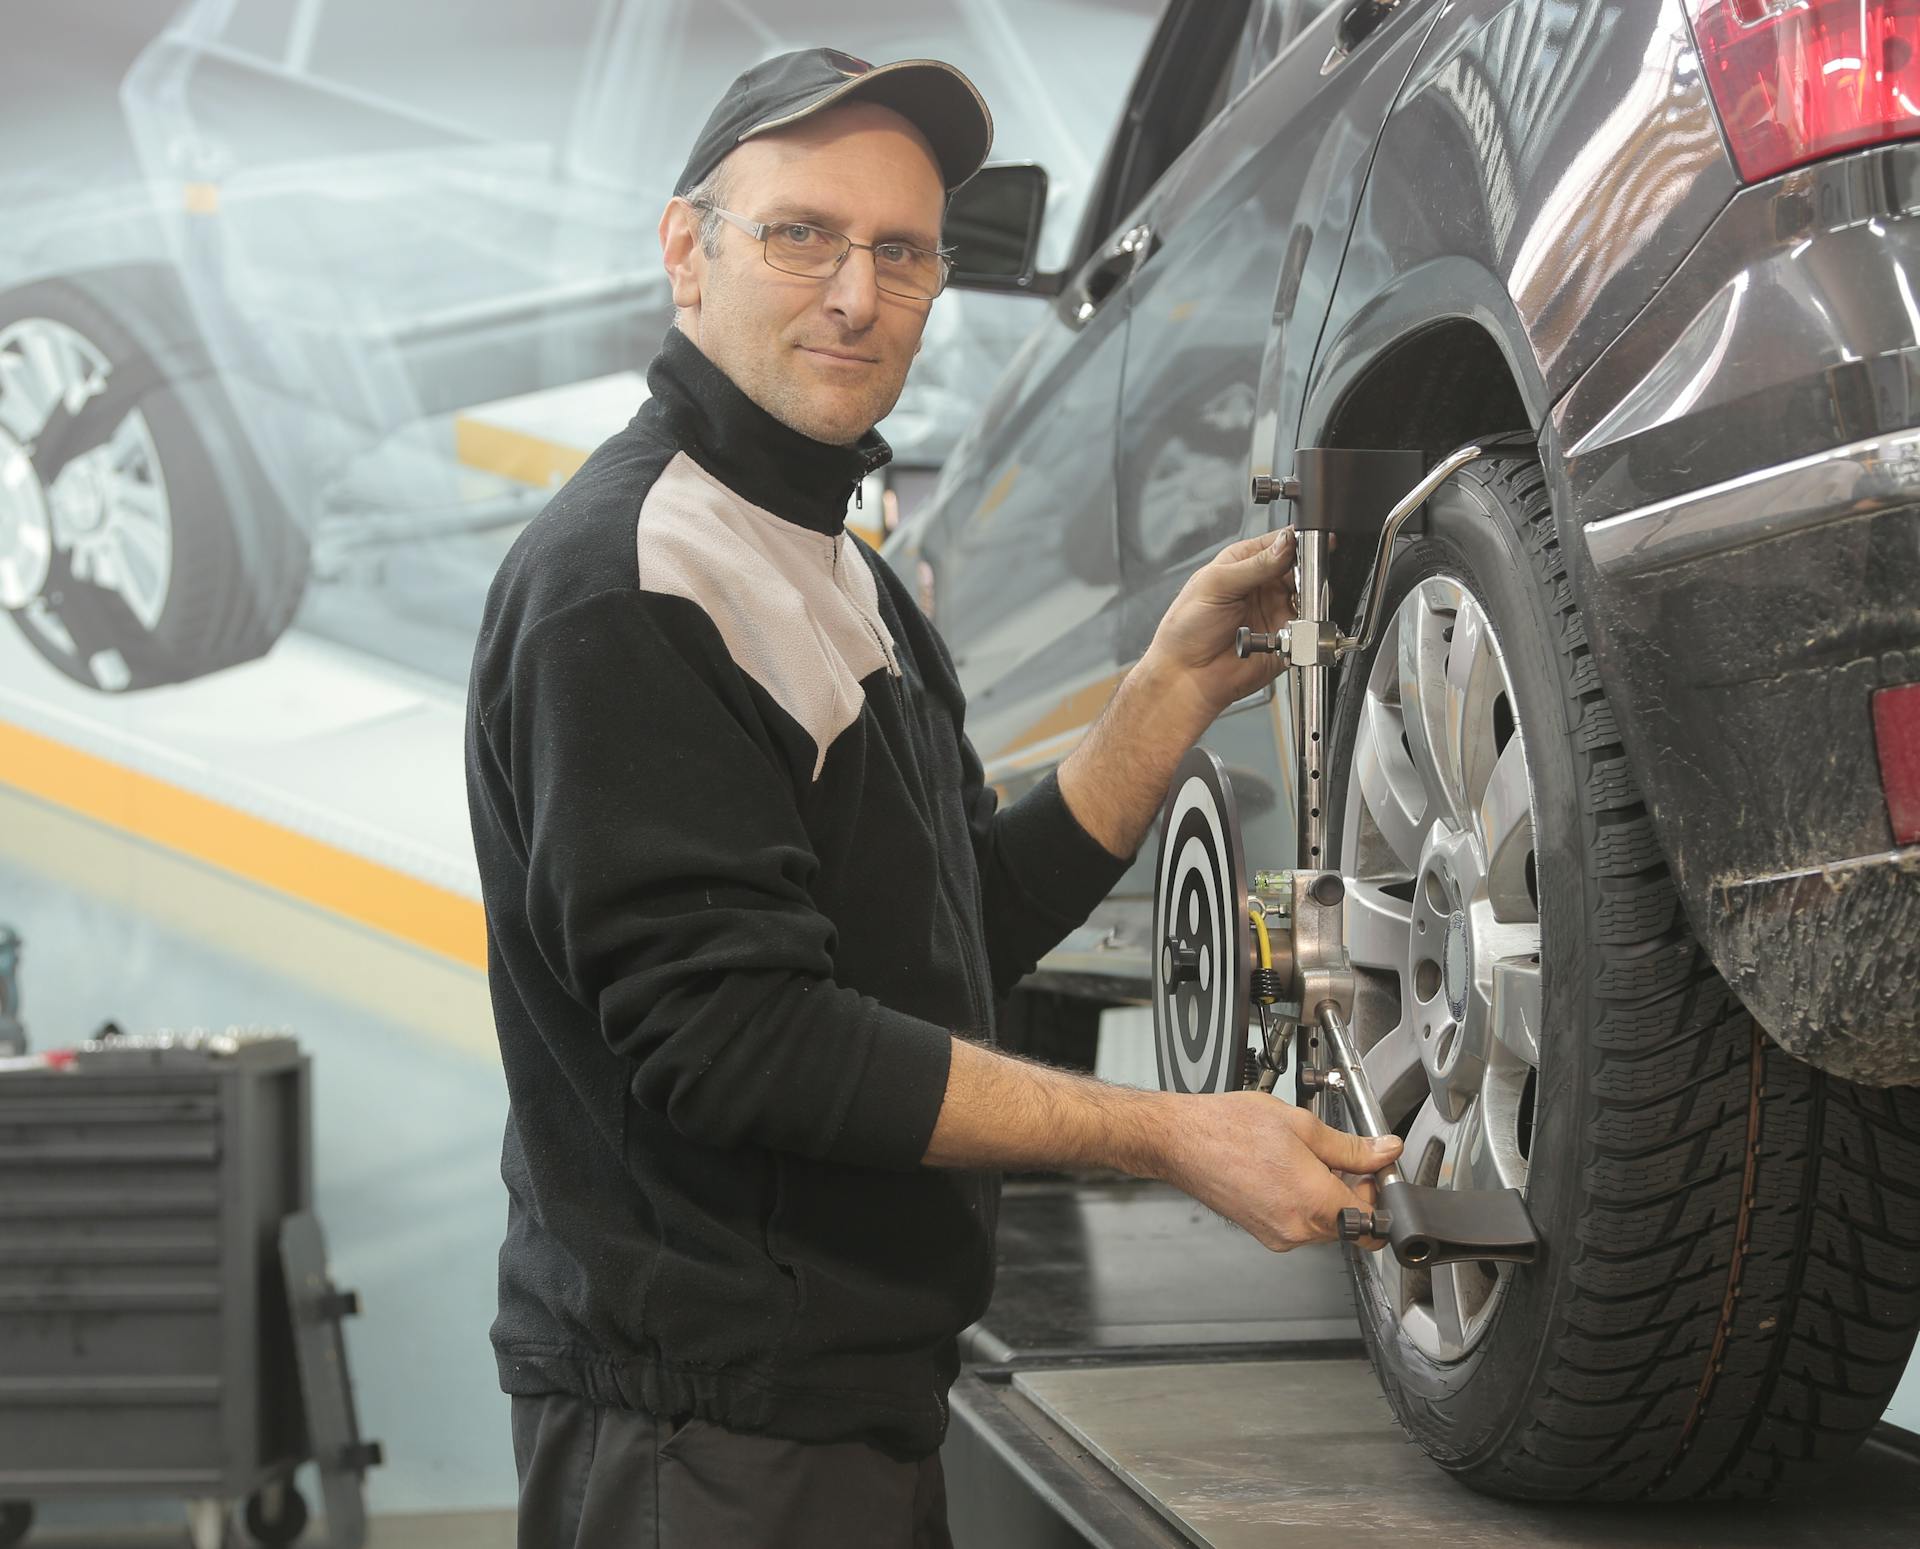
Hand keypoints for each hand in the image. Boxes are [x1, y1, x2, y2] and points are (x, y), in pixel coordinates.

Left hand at [1141, 528, 1299, 722]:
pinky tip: (1292, 626)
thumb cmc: (1186, 628)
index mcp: (1243, 563)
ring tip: (1296, 602)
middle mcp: (1262, 585)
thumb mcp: (1216, 585)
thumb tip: (1285, 544)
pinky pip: (1309, 627)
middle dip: (1308, 569)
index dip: (1297, 540)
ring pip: (1309, 596)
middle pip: (1301, 567)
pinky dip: (1307, 625)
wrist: (1187, 676)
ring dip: (1308, 598)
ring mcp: (1275, 610)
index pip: (1280, 542)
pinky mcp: (1286, 637)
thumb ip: (1255, 565)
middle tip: (1303, 577)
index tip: (1311, 542)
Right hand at [1154, 1091, 1401, 1251]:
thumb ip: (1351, 1146)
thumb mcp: (1301, 1125)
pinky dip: (1302, 1201)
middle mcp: (1297, 1229)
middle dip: (1352, 1191)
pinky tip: (1284, 1170)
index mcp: (1314, 1203)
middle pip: (1350, 1223)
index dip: (1380, 1194)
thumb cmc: (1229, 1128)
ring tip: (1301, 1158)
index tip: (1374, 1173)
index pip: (1374, 1223)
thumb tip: (1385, 1151)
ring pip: (1324, 1223)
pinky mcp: (1263, 1232)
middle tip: (1336, 1156)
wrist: (1181, 1140)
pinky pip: (1299, 1223)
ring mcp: (1278, 1235)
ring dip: (1326, 1195)